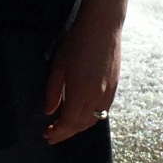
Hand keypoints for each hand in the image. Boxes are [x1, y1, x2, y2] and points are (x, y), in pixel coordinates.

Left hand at [42, 14, 120, 144]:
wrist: (103, 27)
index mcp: (81, 92)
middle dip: (67, 133)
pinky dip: (91, 117)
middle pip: (82, 125)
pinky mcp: (115, 87)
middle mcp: (97, 97)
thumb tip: (49, 111)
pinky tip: (82, 113)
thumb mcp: (58, 66)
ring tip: (65, 125)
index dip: (58, 132)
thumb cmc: (77, 42)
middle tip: (52, 134)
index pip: (69, 123)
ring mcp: (109, 93)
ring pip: (95, 119)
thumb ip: (53, 91)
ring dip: (79, 127)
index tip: (47, 135)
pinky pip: (103, 110)